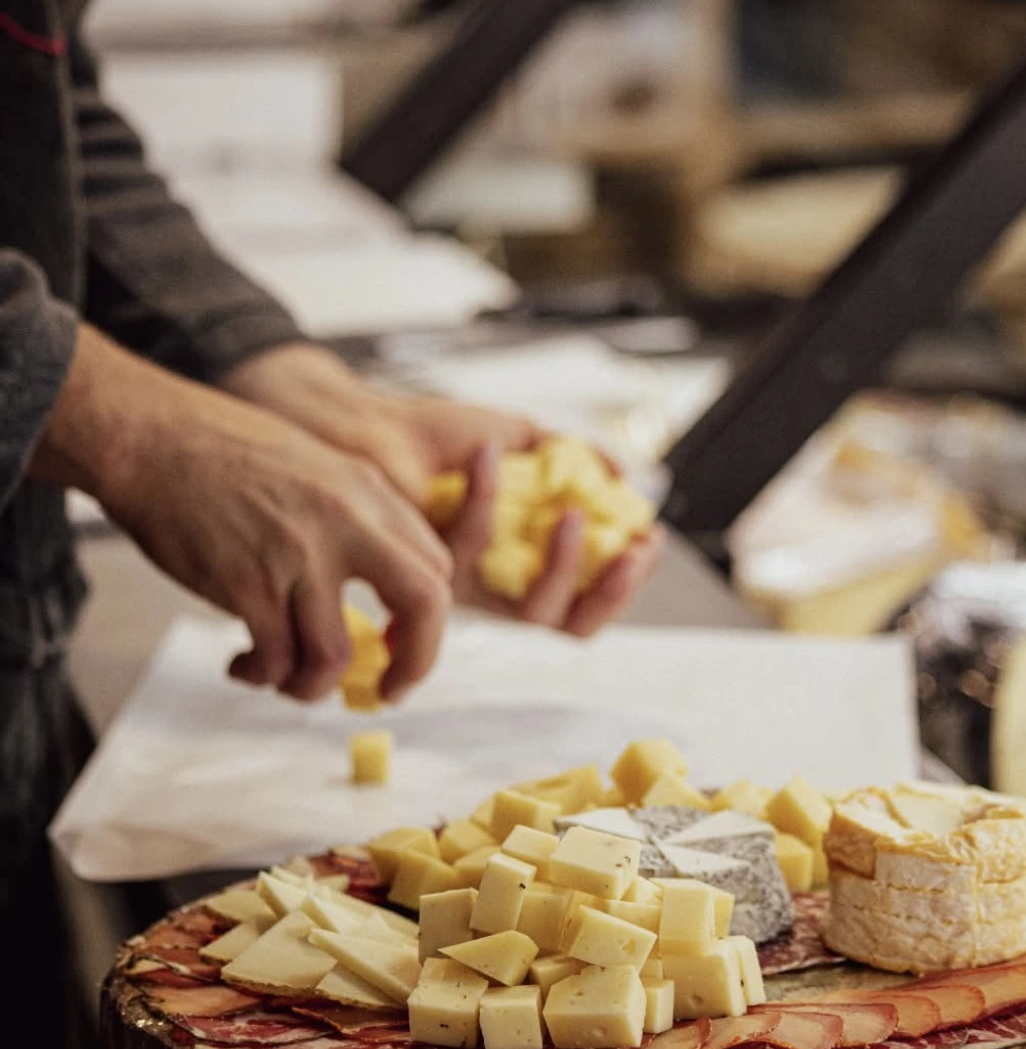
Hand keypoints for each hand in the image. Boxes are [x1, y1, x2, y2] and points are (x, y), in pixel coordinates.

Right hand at [31, 327, 452, 700]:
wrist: (151, 438)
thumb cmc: (225, 452)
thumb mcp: (319, 467)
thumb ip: (358, 521)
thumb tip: (387, 587)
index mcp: (368, 493)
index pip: (436, 568)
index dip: (427, 620)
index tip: (400, 643)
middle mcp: (345, 522)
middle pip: (424, 604)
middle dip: (413, 664)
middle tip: (387, 691)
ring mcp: (298, 556)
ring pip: (334, 656)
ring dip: (312, 686)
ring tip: (286, 679)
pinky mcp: (247, 585)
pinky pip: (275, 660)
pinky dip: (263, 676)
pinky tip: (245, 666)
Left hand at [222, 343, 664, 634]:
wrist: (356, 427)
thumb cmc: (430, 435)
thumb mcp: (513, 434)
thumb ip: (567, 454)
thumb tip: (622, 474)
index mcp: (521, 560)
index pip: (586, 593)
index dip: (623, 581)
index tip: (647, 541)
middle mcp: (494, 584)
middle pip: (569, 621)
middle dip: (610, 592)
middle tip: (631, 551)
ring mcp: (462, 584)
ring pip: (529, 612)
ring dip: (561, 566)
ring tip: (569, 512)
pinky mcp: (425, 569)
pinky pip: (470, 553)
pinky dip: (487, 501)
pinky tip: (489, 453)